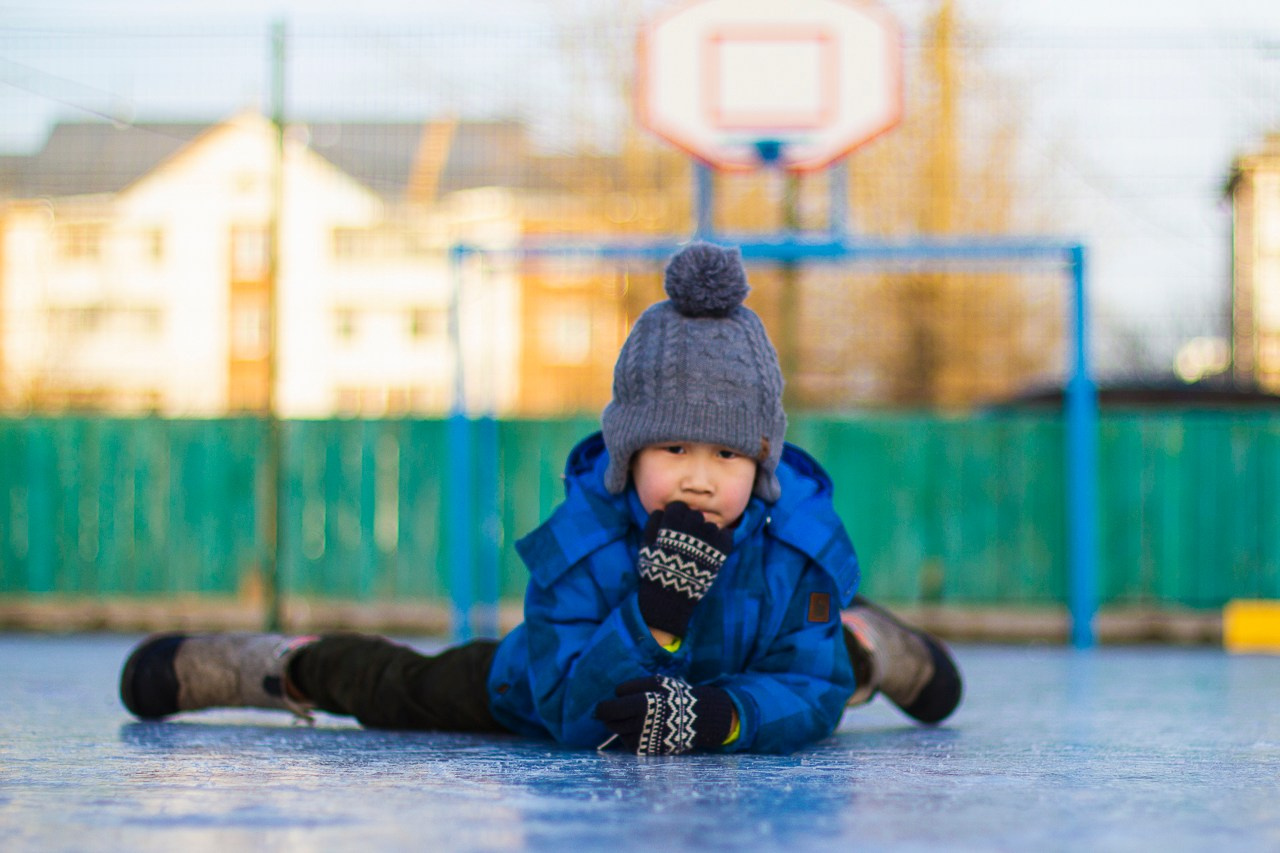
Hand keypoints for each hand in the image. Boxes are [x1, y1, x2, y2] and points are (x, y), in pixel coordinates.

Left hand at [594, 676, 734, 754]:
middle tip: (615, 709)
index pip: (609, 709)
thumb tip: (611, 696)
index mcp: (643, 705)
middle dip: (609, 715)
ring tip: (638, 717)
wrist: (698, 718)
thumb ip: (630, 687)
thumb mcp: (655, 682)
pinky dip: (631, 734)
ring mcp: (644, 740)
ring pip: (618, 731)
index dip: (602, 707)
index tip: (601, 706)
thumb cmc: (673, 695)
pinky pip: (628, 742)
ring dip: (622, 724)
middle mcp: (642, 725)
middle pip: (610, 722)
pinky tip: (645, 728)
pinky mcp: (647, 751)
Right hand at [637, 501, 732, 637]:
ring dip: (704, 533)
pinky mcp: (721, 549)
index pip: (678, 506)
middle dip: (690, 524)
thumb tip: (661, 511)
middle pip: (695, 514)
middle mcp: (692, 526)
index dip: (675, 516)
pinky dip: (721, 539)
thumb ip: (653, 524)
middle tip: (686, 539)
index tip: (674, 526)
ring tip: (698, 549)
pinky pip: (726, 534)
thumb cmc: (656, 570)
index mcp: (673, 523)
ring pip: (710, 524)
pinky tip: (712, 549)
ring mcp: (709, 537)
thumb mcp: (646, 545)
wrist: (671, 596)